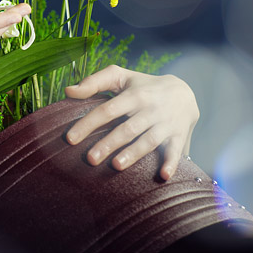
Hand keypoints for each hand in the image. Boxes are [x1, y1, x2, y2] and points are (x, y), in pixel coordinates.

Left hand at [63, 65, 198, 179]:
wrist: (185, 92)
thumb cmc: (143, 86)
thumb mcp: (120, 77)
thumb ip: (93, 82)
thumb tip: (68, 91)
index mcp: (133, 96)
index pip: (107, 110)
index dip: (88, 124)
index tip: (70, 139)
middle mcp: (149, 110)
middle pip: (126, 129)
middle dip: (108, 144)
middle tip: (90, 159)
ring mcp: (165, 124)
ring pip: (148, 141)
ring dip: (133, 154)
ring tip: (116, 165)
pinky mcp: (178, 136)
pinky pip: (175, 151)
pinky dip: (171, 163)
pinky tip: (163, 176)